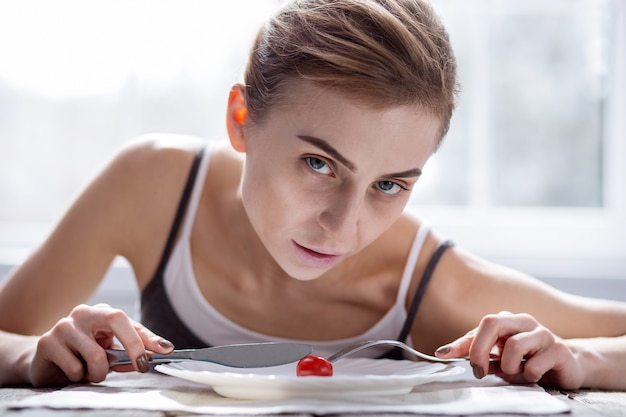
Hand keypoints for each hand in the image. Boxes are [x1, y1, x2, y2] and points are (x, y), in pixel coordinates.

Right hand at [29, 304, 173, 386]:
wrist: (45, 361)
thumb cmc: (82, 356)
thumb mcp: (110, 354)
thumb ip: (129, 354)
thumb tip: (151, 356)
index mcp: (102, 313)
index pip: (130, 322)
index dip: (149, 337)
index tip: (166, 350)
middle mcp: (84, 313)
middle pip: (117, 319)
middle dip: (134, 346)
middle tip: (141, 366)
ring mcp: (65, 325)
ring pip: (96, 355)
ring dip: (100, 373)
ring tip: (92, 373)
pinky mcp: (47, 341)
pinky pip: (75, 367)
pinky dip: (79, 376)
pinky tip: (72, 371)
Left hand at [434, 312, 584, 388]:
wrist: (569, 365)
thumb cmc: (529, 359)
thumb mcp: (499, 356)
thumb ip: (475, 352)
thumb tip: (443, 352)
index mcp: (507, 320)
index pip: (479, 327)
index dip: (460, 343)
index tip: (443, 355)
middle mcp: (523, 322)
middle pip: (492, 323)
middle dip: (479, 349)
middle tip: (479, 371)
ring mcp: (542, 333)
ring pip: (513, 346)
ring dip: (509, 367)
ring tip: (515, 373)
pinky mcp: (559, 350)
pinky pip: (533, 365)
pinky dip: (528, 375)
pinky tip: (533, 375)